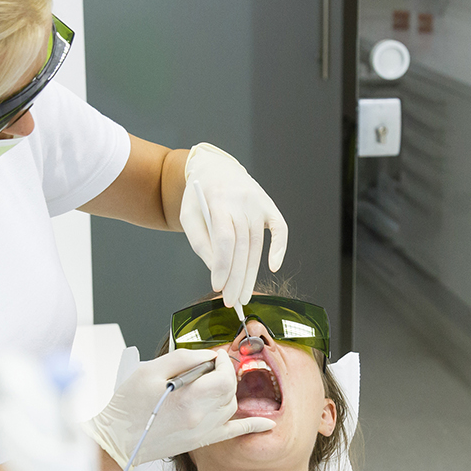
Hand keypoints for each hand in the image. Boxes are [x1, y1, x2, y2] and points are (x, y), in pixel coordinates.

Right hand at [82, 350, 275, 468]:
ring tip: (211, 384)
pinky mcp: (201, 441)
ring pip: (231, 406)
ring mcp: (203, 432)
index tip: (213, 356)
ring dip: (227, 391)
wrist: (117, 441)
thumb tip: (207, 355)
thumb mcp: (150, 371)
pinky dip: (253, 426)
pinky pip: (234, 433)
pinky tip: (267, 424)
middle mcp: (201, 417)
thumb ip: (183, 358)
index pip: (224, 375)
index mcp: (188, 398)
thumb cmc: (127, 407)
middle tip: (212, 366)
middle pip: (230, 389)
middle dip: (226, 373)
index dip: (222, 361)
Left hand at [179, 143, 288, 305]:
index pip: (224, 238)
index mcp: (219, 200)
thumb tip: (216, 271)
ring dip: (251, 273)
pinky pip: (280, 229)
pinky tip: (273, 267)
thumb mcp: (189, 216)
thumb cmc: (200, 197)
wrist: (216, 168)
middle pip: (242, 246)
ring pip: (257, 244)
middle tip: (233, 301)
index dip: (223, 265)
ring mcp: (259, 202)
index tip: (218, 287)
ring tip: (244, 294)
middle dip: (237, 277)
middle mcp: (242, 200)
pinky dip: (279, 248)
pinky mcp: (270, 206)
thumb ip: (200, 243)